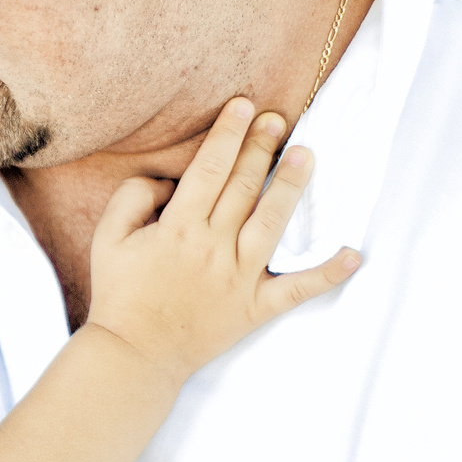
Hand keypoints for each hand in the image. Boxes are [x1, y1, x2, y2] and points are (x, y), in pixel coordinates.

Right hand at [84, 96, 357, 374]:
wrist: (133, 355)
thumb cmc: (120, 293)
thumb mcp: (108, 237)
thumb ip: (133, 198)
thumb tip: (168, 180)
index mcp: (177, 228)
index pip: (208, 169)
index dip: (227, 135)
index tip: (243, 106)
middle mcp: (212, 248)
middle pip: (243, 188)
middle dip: (261, 148)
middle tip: (277, 118)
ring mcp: (238, 278)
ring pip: (271, 224)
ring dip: (291, 187)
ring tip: (307, 154)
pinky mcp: (254, 308)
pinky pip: (296, 289)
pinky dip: (326, 274)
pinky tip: (353, 254)